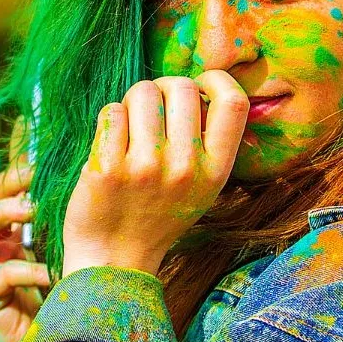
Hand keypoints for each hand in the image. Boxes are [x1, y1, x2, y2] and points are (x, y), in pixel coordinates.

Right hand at [0, 117, 50, 341]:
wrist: (59, 336)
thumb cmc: (63, 284)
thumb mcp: (65, 243)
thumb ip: (67, 215)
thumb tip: (92, 175)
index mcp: (11, 225)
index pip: (6, 187)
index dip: (20, 172)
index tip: (43, 160)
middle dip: (8, 185)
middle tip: (33, 176)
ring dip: (6, 213)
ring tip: (30, 208)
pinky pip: (2, 277)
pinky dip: (27, 271)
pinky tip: (48, 271)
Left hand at [62, 70, 249, 277]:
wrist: (113, 261)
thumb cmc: (157, 213)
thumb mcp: (201, 187)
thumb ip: (206, 141)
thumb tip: (198, 85)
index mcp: (216, 171)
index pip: (234, 102)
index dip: (216, 80)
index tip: (199, 85)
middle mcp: (185, 168)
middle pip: (182, 86)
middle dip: (163, 88)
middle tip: (152, 109)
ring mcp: (146, 168)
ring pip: (143, 92)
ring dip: (133, 101)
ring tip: (130, 126)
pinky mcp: (107, 168)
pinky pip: (111, 111)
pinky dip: (110, 118)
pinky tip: (111, 142)